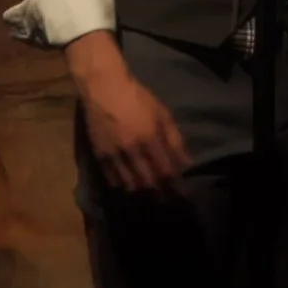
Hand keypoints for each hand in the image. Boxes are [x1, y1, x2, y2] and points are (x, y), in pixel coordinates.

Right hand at [66, 33, 190, 193]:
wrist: (104, 87)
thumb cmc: (138, 97)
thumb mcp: (162, 113)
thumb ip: (175, 139)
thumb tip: (187, 162)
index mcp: (151, 138)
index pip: (166, 170)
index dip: (175, 185)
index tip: (182, 194)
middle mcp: (133, 149)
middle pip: (149, 180)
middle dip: (159, 193)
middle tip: (166, 200)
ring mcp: (115, 153)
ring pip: (130, 182)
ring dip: (140, 189)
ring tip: (146, 194)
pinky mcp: (99, 153)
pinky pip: (111, 176)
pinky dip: (120, 183)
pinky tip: (125, 184)